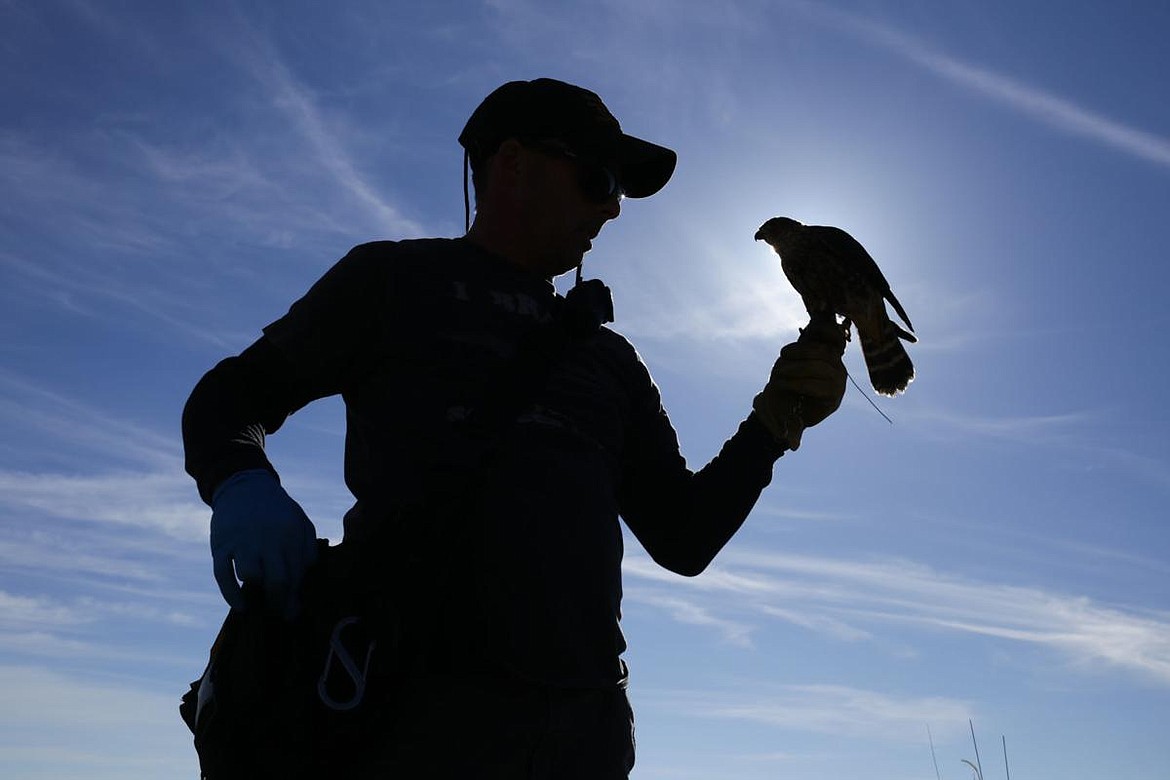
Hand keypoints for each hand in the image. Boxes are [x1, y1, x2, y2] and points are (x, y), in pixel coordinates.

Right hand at [210, 469, 317, 617]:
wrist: (245, 486)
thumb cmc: (278, 510)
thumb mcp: (301, 522)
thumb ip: (308, 548)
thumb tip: (305, 577)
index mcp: (291, 534)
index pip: (296, 575)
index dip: (294, 598)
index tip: (292, 612)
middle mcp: (267, 538)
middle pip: (276, 581)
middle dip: (278, 603)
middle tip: (277, 613)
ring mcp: (242, 541)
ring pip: (251, 577)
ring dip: (257, 595)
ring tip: (261, 605)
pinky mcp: (221, 544)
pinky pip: (222, 574)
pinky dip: (230, 594)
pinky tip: (241, 607)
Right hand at [753, 311, 846, 449]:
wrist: (794, 393)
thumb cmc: (790, 410)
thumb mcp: (791, 423)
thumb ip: (793, 431)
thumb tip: (793, 446)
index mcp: (833, 397)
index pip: (823, 387)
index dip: (800, 384)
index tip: (779, 383)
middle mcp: (838, 379)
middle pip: (822, 368)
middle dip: (798, 370)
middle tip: (777, 373)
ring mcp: (834, 362)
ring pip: (821, 351)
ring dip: (800, 353)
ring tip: (781, 358)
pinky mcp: (827, 348)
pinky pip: (828, 336)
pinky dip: (818, 331)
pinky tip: (801, 333)